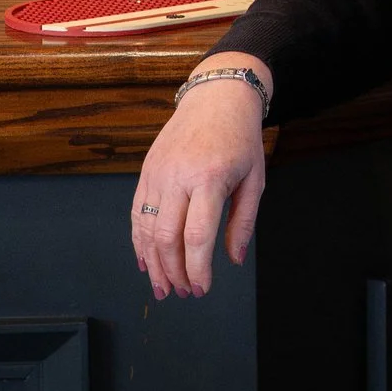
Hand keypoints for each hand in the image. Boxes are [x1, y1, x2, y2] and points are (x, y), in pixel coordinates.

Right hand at [130, 56, 273, 300]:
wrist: (216, 97)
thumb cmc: (240, 138)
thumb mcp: (255, 179)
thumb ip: (244, 222)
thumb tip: (234, 260)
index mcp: (210, 178)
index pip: (197, 235)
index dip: (197, 268)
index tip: (202, 289)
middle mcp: (178, 176)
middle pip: (166, 237)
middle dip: (173, 272)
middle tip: (182, 293)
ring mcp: (158, 173)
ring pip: (146, 228)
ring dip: (153, 263)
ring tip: (162, 287)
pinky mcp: (146, 171)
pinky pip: (136, 212)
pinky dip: (139, 241)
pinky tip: (146, 261)